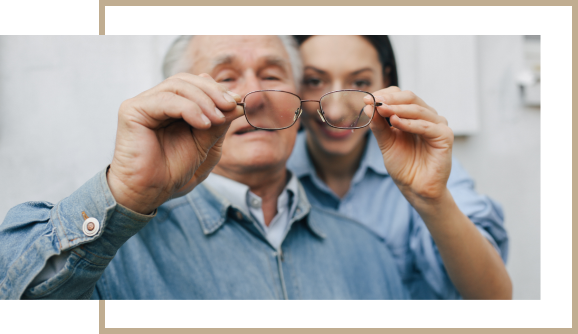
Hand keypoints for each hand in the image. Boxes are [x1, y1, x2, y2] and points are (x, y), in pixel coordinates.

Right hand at [107, 73, 243, 213]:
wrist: (150, 192)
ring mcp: (143, 104)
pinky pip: (166, 100)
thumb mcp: (205, 145)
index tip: (238, 101)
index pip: (194, 84)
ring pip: (177, 85)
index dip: (217, 90)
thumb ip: (218, 123)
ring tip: (218, 118)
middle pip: (186, 81)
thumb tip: (237, 103)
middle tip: (231, 106)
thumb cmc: (173, 171)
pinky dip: (189, 108)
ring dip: (204, 100)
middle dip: (213, 91)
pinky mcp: (133, 110)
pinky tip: (203, 124)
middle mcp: (156, 101)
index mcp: (172, 106)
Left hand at [364, 86, 452, 203]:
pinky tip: (395, 122)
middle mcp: (427, 117)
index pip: (400, 96)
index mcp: (413, 116)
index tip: (367, 100)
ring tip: (382, 109)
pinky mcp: (445, 136)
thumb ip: (379, 125)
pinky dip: (410, 123)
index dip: (384, 95)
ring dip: (398, 109)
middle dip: (390, 99)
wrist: (415, 188)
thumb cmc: (403, 166)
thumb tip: (368, 107)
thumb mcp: (386, 142)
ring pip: (417, 109)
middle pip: (410, 98)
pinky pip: (426, 126)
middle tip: (374, 101)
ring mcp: (437, 125)